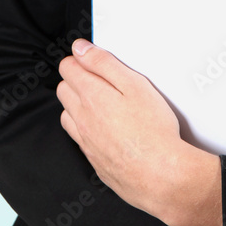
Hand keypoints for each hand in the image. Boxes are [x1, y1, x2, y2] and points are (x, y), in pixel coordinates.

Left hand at [57, 40, 221, 225]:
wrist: (161, 176)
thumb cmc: (153, 130)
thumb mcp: (134, 84)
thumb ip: (104, 63)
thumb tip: (80, 49)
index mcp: (91, 96)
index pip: (67, 68)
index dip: (79, 58)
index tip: (91, 57)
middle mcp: (82, 120)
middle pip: (63, 89)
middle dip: (76, 78)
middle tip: (99, 78)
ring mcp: (86, 142)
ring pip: (67, 115)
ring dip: (77, 104)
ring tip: (102, 102)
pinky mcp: (94, 161)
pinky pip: (78, 139)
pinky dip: (84, 128)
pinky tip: (105, 128)